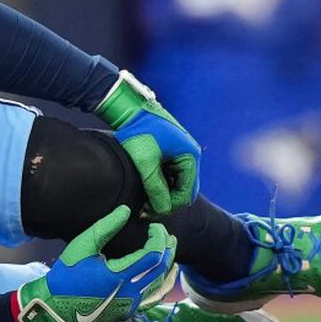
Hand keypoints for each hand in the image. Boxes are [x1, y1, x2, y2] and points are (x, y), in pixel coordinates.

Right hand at [14, 205, 175, 321]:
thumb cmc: (67, 275)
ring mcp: (131, 305)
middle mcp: (130, 293)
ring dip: (167, 264)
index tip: (154, 226)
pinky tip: (166, 275)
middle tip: (165, 234)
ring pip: (161, 284)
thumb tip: (126, 211)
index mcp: (119, 276)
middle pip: (161, 269)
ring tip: (169, 249)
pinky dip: (163, 283)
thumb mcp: (82, 246)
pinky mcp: (129, 312)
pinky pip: (153, 297)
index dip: (158, 237)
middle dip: (167, 248)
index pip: (153, 255)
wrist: (57, 308)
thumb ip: (105, 227)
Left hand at [96, 70, 199, 215]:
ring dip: (162, 194)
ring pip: (176, 185)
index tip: (148, 211)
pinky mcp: (171, 154)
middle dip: (165, 202)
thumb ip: (155, 188)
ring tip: (143, 200)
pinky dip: (160, 185)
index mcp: (190, 156)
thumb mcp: (145, 163)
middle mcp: (190, 155)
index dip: (168, 206)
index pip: (186, 193)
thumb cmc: (138, 131)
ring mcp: (181, 154)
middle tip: (144, 210)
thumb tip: (162, 210)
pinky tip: (145, 188)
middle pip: (183, 191)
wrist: (130, 110)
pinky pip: (170, 176)